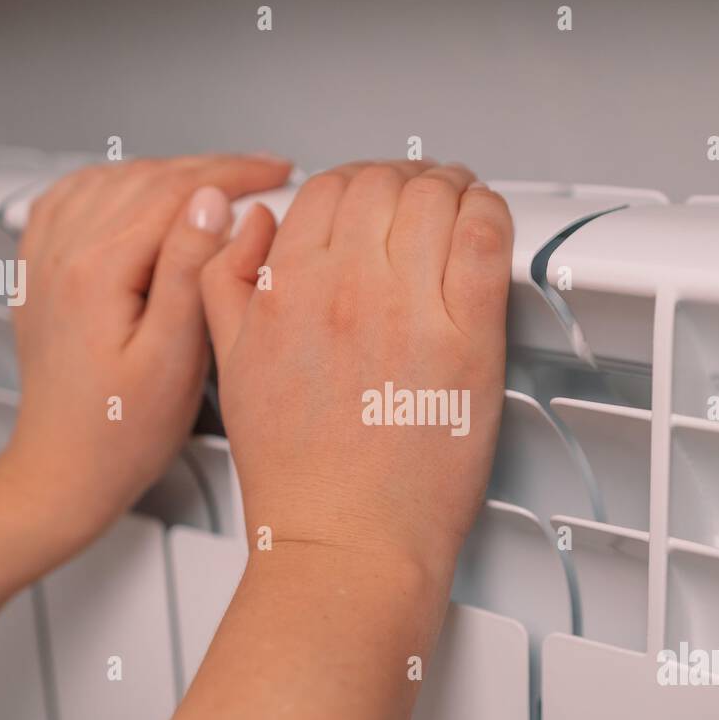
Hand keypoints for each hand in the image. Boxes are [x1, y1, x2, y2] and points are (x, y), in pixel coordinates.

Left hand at [3, 154, 292, 543]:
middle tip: (262, 174)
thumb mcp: (174, 359)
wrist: (66, 469)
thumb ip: (190, 273)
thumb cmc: (123, 433)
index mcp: (96, 272)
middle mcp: (61, 254)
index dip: (235, 174)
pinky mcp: (41, 269)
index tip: (277, 173)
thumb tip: (210, 202)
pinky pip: (73, 197)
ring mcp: (45, 258)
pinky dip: (116, 182)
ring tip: (216, 183)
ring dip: (167, 172)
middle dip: (209, 169)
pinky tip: (142, 192)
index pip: (176, 192)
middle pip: (145, 178)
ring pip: (111, 179)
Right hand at [200, 160, 513, 588]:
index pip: (326, 189)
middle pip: (383, 184)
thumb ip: (227, 285)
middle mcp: (345, 288)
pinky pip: (486, 239)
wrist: (345, 540)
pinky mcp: (468, 339)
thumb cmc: (298, 474)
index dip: (356, 181)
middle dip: (405, 179)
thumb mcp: (229, 369)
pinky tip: (487, 220)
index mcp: (286, 290)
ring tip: (460, 199)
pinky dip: (491, 213)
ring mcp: (409, 309)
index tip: (374, 196)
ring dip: (452, 188)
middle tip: (421, 193)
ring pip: (437, 199)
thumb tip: (252, 226)